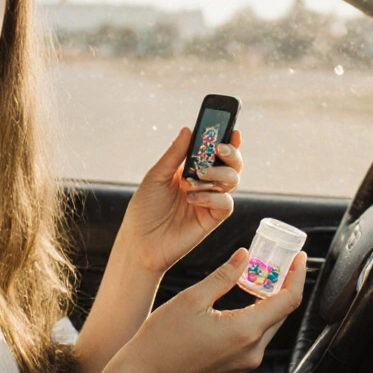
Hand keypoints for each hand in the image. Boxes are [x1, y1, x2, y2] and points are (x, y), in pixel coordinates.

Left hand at [116, 127, 242, 275]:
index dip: (227, 141)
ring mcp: (210, 201)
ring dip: (219, 173)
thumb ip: (175, 155)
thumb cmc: (145, 209)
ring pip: (232, 181)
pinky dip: (212, 197)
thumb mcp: (156, 176)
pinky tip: (192, 198)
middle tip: (219, 149)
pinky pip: (226, 203)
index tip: (233, 130)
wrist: (140, 242)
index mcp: (191, 171)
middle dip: (231, 154)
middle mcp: (205, 184)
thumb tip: (188, 130)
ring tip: (196, 177)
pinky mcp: (212, 219)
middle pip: (231, 165)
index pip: (215, 153)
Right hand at [121, 248, 306, 372]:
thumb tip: (245, 255)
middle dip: (285, 284)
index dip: (296, 275)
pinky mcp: (237, 364)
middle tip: (280, 260)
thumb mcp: (193, 298)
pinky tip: (248, 297)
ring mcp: (245, 360)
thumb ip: (225, 276)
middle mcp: (252, 350)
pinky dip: (258, 313)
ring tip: (263, 274)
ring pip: (270, 323)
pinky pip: (257, 335)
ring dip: (271, 299)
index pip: (288, 300)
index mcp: (245, 332)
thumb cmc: (162, 340)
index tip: (299, 257)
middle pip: (282, 312)